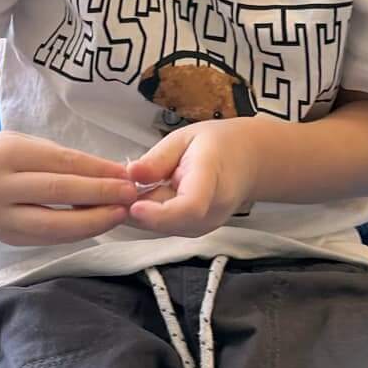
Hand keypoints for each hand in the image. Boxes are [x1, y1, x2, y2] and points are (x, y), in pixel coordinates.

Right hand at [0, 131, 139, 244]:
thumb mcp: (25, 145)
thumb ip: (62, 160)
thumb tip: (112, 175)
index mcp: (4, 154)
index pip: (60, 163)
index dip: (97, 171)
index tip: (126, 175)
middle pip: (58, 193)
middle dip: (100, 196)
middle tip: (131, 195)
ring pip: (54, 224)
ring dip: (93, 221)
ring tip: (120, 213)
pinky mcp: (5, 238)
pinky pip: (48, 238)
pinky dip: (76, 232)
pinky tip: (97, 224)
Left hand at [123, 121, 260, 238]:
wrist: (249, 161)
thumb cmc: (220, 145)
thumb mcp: (186, 137)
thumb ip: (159, 158)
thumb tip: (131, 173)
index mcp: (211, 178)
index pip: (190, 207)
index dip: (159, 213)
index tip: (134, 206)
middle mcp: (212, 210)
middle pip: (168, 222)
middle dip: (136, 208)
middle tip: (118, 186)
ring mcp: (205, 224)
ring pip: (161, 227)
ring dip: (140, 211)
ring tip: (134, 186)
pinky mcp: (195, 230)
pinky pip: (164, 227)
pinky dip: (148, 214)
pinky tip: (145, 195)